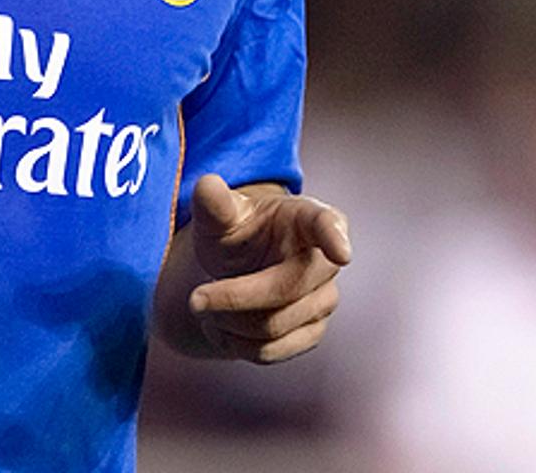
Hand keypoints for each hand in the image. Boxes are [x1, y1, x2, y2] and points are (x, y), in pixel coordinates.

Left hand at [184, 173, 350, 363]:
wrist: (240, 268)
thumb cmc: (237, 233)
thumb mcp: (220, 216)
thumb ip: (214, 203)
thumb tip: (207, 184)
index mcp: (309, 218)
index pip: (327, 225)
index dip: (334, 238)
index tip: (341, 252)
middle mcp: (326, 261)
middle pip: (284, 290)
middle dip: (232, 298)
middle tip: (194, 299)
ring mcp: (324, 300)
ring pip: (273, 326)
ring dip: (229, 321)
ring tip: (209, 304)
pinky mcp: (312, 332)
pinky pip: (272, 351)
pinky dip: (236, 343)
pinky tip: (223, 324)